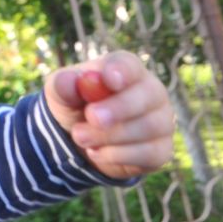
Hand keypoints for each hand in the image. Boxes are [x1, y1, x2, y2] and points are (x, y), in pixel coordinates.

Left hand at [44, 50, 175, 178]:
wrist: (83, 139)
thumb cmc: (75, 105)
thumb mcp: (60, 93)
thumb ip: (62, 86)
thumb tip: (68, 82)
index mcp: (125, 69)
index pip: (129, 65)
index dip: (122, 71)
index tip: (109, 80)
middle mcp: (151, 90)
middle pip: (148, 94)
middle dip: (118, 108)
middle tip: (92, 117)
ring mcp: (162, 120)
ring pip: (148, 127)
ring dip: (110, 136)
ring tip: (80, 137)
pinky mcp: (162, 149)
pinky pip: (150, 153)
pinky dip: (119, 156)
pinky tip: (97, 152)